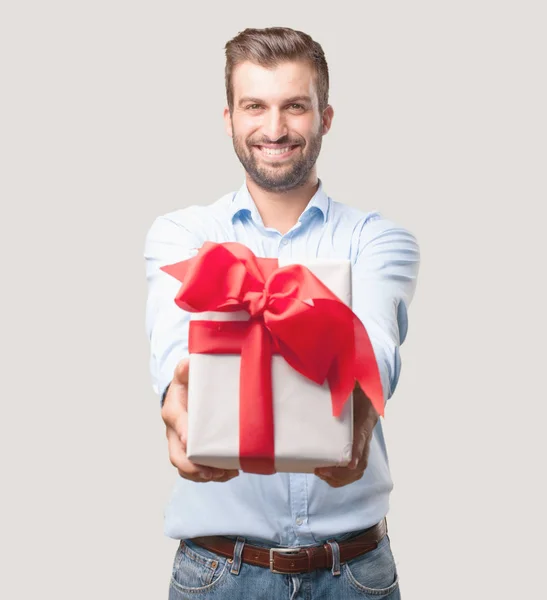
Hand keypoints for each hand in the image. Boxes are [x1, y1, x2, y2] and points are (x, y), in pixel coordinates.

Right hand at [161, 358, 239, 482]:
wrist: (185, 395)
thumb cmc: (187, 384)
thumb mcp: (185, 373)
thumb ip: (186, 368)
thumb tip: (189, 363)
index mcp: (173, 411)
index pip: (176, 423)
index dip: (183, 433)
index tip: (191, 442)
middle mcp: (174, 432)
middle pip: (177, 455)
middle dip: (193, 466)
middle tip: (212, 471)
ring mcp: (181, 445)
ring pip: (187, 467)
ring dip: (205, 475)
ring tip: (226, 474)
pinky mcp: (192, 453)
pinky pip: (197, 470)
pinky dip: (211, 475)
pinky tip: (228, 473)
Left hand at [314, 384, 379, 487]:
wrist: (368, 394)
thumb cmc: (356, 388)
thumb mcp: (351, 381)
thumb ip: (344, 380)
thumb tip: (333, 374)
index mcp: (365, 417)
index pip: (363, 437)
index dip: (358, 451)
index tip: (350, 462)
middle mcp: (365, 435)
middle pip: (361, 461)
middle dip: (342, 471)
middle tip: (321, 470)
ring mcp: (362, 444)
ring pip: (357, 469)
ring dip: (340, 477)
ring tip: (321, 474)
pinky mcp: (355, 450)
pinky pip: (352, 470)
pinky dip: (340, 478)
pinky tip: (325, 476)